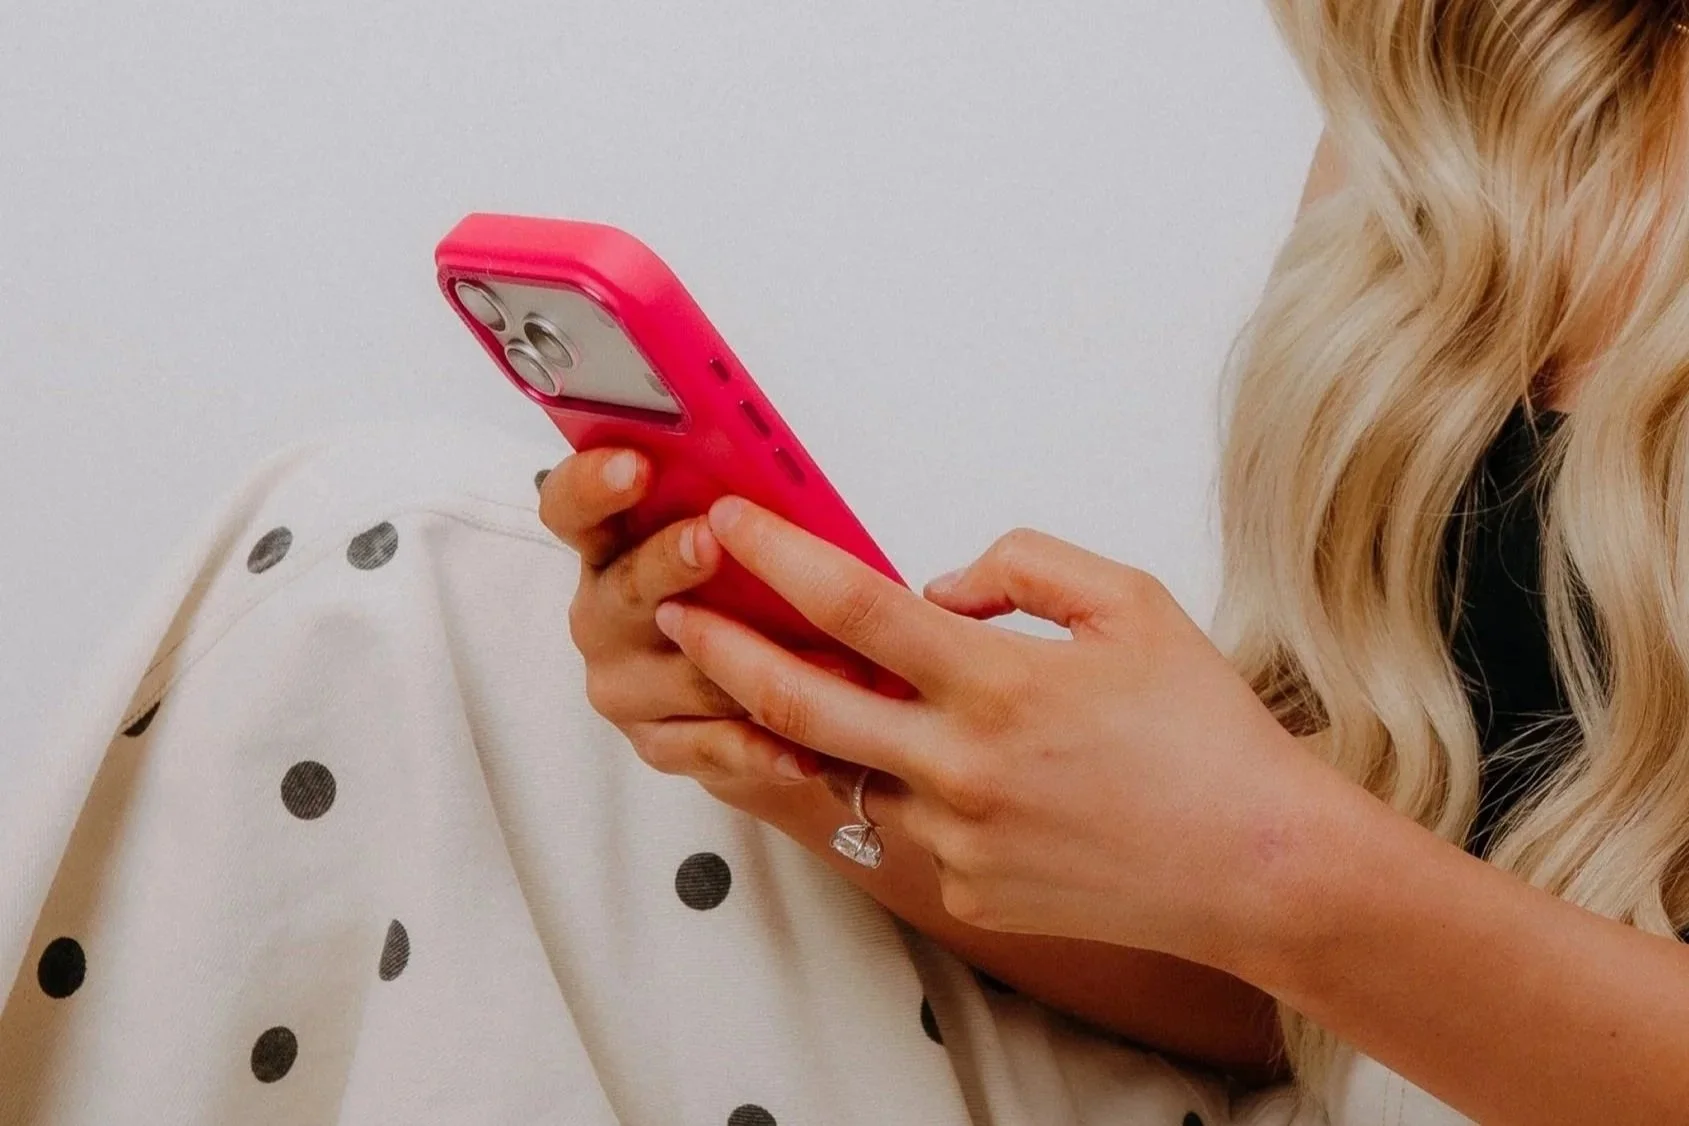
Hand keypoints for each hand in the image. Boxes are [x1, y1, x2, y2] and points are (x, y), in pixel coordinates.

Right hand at [539, 449, 861, 797]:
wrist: (755, 692)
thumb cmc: (747, 595)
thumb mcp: (741, 541)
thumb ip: (740, 512)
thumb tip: (780, 481)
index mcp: (612, 546)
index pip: (571, 507)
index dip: (592, 484)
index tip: (633, 464)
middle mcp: (603, 615)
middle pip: (626, 586)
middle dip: (669, 559)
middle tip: (708, 539)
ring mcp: (625, 685)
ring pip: (685, 672)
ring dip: (759, 665)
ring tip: (831, 659)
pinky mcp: (657, 745)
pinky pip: (709, 747)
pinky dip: (762, 749)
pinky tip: (805, 752)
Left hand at [652, 497, 1351, 967]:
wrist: (1259, 866)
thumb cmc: (1205, 733)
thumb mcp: (1131, 603)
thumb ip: (1022, 565)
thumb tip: (938, 584)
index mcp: (1000, 683)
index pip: (854, 606)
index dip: (778, 556)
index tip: (729, 522)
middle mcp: (961, 768)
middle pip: (799, 703)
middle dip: (720, 653)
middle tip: (672, 615)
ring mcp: (956, 840)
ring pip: (850, 771)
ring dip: (816, 727)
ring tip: (791, 687)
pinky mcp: (965, 892)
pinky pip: (910, 828)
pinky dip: (918, 791)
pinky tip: (974, 781)